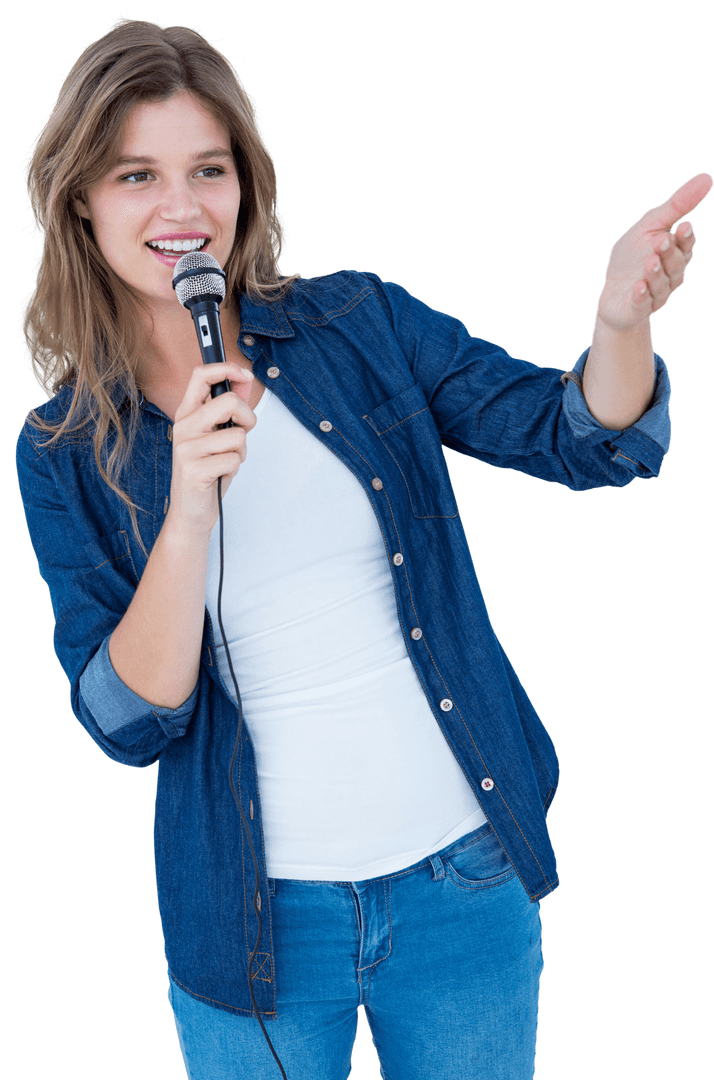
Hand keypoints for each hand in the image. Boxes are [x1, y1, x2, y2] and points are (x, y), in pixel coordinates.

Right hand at [167, 362, 256, 535]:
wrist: (191, 512)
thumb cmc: (206, 472)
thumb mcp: (218, 435)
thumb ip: (230, 410)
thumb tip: (244, 379)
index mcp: (187, 415)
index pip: (200, 376)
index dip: (225, 368)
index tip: (244, 373)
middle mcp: (183, 428)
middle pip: (229, 401)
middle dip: (247, 418)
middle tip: (242, 432)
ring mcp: (186, 448)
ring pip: (237, 435)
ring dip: (240, 451)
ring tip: (225, 462)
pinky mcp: (194, 470)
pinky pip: (234, 459)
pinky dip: (234, 469)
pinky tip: (220, 475)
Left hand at [596, 172, 711, 332]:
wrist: (613, 294)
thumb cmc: (632, 257)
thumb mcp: (650, 226)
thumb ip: (676, 206)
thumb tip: (706, 178)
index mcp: (675, 254)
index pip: (685, 245)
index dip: (685, 238)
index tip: (683, 227)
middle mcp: (670, 275)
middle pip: (676, 264)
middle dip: (670, 254)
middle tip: (660, 242)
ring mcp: (656, 294)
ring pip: (662, 284)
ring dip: (656, 273)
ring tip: (650, 262)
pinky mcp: (638, 308)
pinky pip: (643, 304)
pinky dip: (642, 296)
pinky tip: (639, 287)